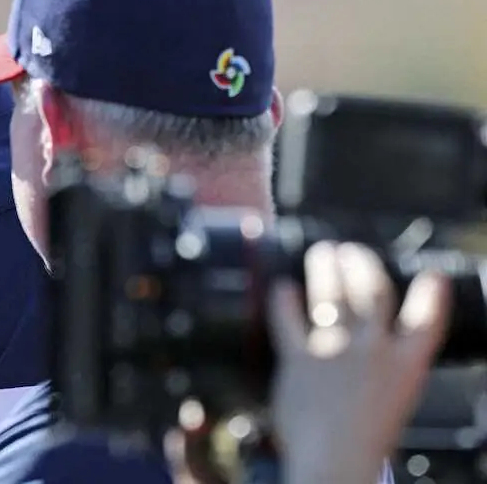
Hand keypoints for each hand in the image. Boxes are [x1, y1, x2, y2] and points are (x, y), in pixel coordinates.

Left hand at [268, 240, 450, 483]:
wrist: (334, 463)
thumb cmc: (362, 446)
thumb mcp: (392, 406)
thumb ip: (380, 376)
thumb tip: (362, 359)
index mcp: (407, 367)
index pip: (427, 320)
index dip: (431, 294)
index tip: (431, 277)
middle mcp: (374, 351)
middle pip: (372, 291)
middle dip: (364, 263)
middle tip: (352, 251)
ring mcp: (336, 349)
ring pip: (333, 293)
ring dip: (326, 268)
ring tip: (323, 253)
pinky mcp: (299, 357)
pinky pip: (287, 317)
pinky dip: (283, 299)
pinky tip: (282, 288)